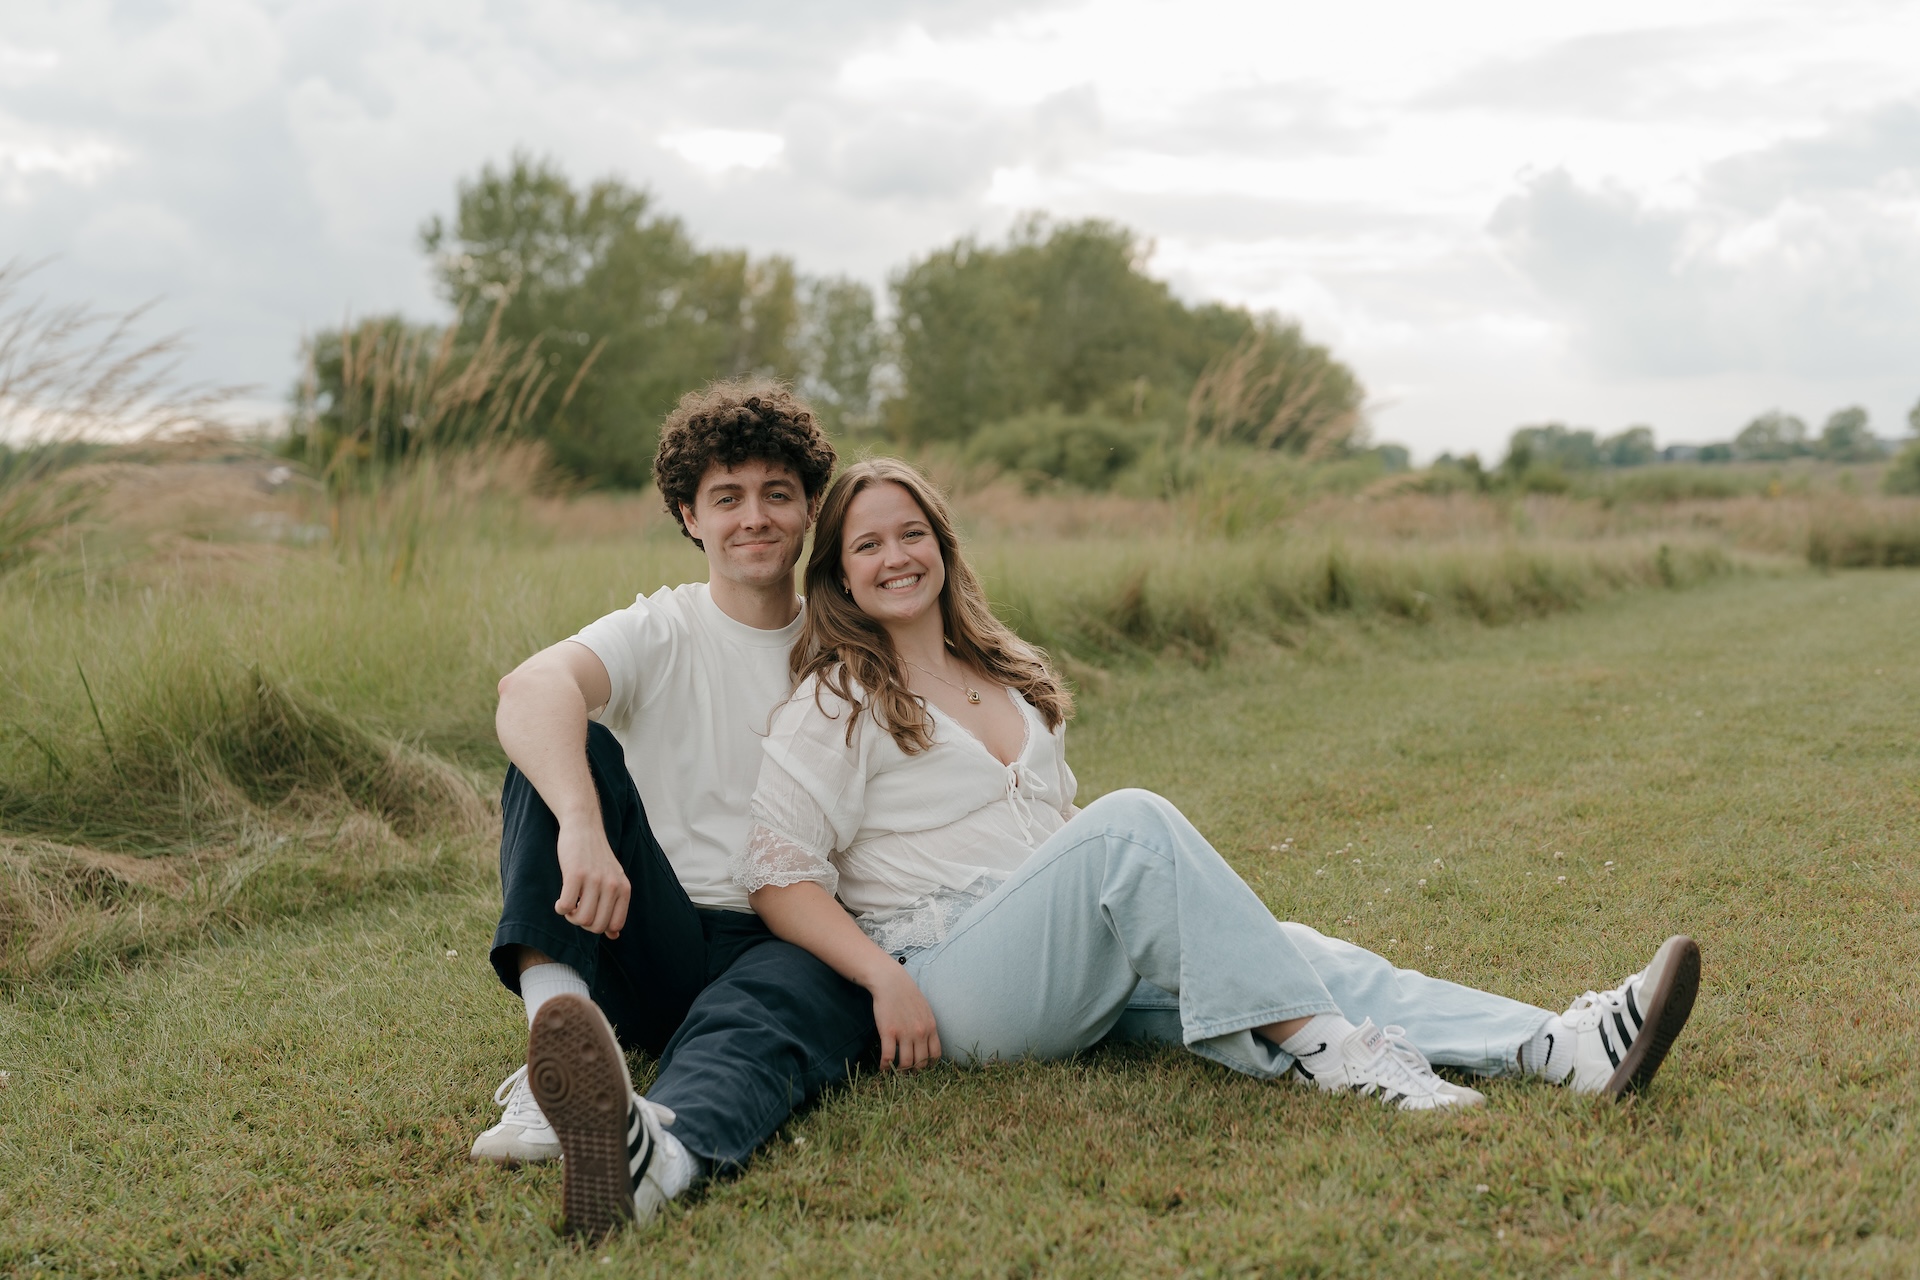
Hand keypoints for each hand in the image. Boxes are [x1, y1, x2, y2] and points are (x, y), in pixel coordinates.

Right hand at [553, 819, 629, 938]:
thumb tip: (614, 937)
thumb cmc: (596, 857)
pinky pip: (565, 906)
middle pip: (596, 926)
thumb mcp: (613, 880)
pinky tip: (560, 901)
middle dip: (583, 924)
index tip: (590, 915)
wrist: (583, 826)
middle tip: (576, 911)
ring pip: (582, 919)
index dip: (599, 927)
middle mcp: (612, 885)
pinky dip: (560, 909)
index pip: (614, 925)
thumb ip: (615, 906)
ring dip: (570, 917)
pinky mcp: (575, 874)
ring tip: (568, 905)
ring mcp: (594, 879)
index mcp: (624, 888)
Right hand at [865, 962, 940, 1070]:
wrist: (890, 981)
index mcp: (930, 1027)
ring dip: (900, 1071)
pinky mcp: (888, 1033)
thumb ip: (927, 1025)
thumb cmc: (906, 993)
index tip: (921, 1067)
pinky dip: (885, 1066)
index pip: (935, 1055)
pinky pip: (888, 1057)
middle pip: (921, 1062)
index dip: (929, 1065)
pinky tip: (883, 1068)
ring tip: (895, 1071)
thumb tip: (927, 1040)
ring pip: (906, 1063)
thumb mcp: (925, 1009)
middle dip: (914, 1070)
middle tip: (907, 1072)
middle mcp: (920, 1033)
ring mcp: (904, 1033)